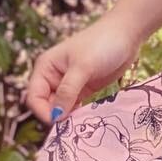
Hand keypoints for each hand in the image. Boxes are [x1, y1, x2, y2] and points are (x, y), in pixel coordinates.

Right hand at [25, 14, 142, 125]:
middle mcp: (53, 77)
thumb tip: (56, 116)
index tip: (59, 122)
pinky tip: (89, 120)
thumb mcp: (83, 67)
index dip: (43, 112)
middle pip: (46, 105)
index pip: (34, 97)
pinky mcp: (84, 89)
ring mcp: (69, 84)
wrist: (127, 34)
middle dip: (57, 117)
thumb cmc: (101, 43)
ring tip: (82, 125)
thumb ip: (68, 91)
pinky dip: (80, 115)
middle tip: (74, 126)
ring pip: (62, 109)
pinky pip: (76, 107)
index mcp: (45, 68)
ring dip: (69, 118)